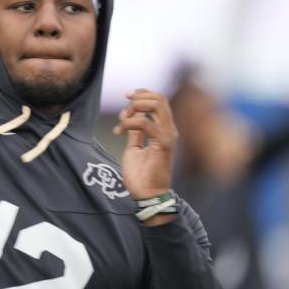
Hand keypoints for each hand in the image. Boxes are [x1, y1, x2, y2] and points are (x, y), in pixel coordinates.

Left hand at [113, 89, 177, 224]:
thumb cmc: (141, 175)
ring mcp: (168, 136)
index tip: (125, 97)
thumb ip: (135, 131)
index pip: (159, 100)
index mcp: (163, 129)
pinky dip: (129, 123)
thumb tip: (129, 116)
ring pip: (157, 104)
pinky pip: (146, 123)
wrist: (146, 195)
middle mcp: (169, 129)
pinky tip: (119, 131)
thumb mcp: (134, 147)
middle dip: (138, 97)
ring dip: (135, 107)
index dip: (142, 93)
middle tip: (123, 109)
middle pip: (160, 98)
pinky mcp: (163, 144)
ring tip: (122, 120)